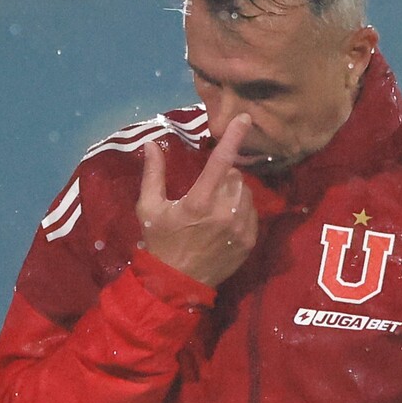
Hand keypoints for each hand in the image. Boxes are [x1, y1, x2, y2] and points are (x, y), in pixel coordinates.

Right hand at [136, 113, 258, 286]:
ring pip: (246, 193)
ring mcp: (240, 227)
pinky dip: (241, 210)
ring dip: (234, 193)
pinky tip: (225, 222)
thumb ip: (153, 174)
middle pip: (235, 176)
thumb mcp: (149, 208)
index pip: (221, 161)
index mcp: (200, 201)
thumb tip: (150, 144)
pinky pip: (252, 212)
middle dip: (223, 176)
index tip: (244, 118)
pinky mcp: (249, 240)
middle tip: (206, 190)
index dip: (233, 137)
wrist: (177, 284)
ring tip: (215, 208)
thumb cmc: (160, 242)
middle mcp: (225, 212)